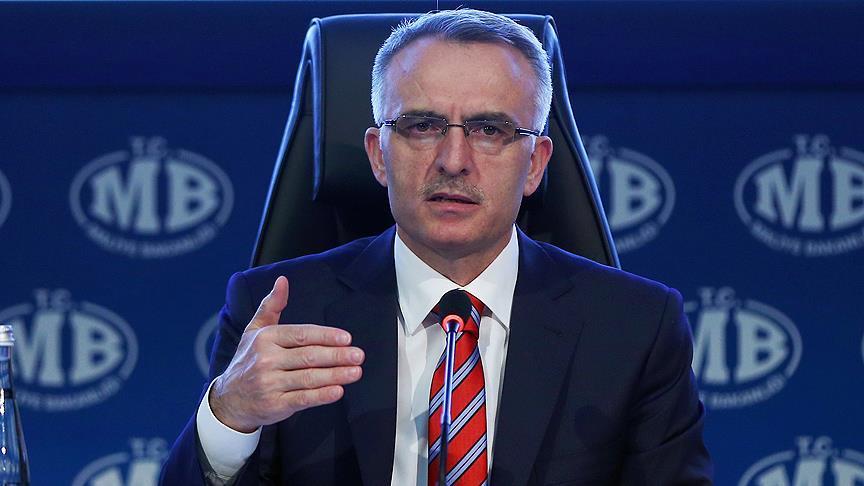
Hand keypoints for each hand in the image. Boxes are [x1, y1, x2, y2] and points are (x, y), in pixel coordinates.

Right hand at [209, 276, 364, 432]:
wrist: (229, 400)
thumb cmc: (248, 360)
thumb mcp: (254, 330)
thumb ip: (271, 305)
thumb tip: (282, 281)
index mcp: (265, 338)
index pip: (301, 335)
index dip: (325, 336)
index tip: (346, 338)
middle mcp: (266, 360)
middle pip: (308, 356)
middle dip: (336, 355)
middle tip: (358, 355)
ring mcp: (270, 384)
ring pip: (309, 378)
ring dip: (336, 375)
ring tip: (355, 371)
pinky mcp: (275, 405)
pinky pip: (303, 399)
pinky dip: (322, 395)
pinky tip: (338, 390)